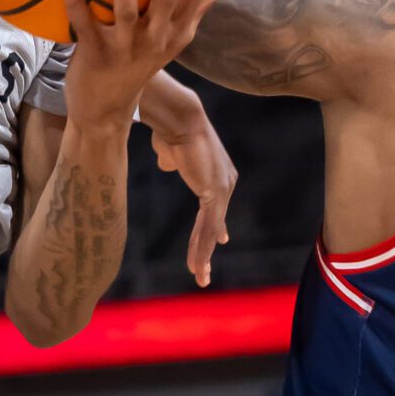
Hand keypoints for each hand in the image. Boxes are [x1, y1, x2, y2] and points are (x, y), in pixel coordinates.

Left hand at [62, 0, 222, 128]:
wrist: (105, 109)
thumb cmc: (137, 60)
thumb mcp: (171, 37)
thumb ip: (191, 6)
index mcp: (177, 32)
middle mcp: (157, 40)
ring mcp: (126, 50)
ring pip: (128, 11)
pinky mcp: (96, 56)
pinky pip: (85, 25)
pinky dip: (76, 2)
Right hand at [141, 71, 235, 287]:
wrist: (178, 118)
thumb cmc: (172, 129)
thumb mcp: (171, 150)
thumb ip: (172, 160)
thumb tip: (168, 165)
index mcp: (217, 174)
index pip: (215, 207)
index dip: (213, 226)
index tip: (219, 240)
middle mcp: (226, 183)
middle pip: (214, 223)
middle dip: (206, 248)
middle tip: (204, 272)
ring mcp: (223, 190)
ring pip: (210, 230)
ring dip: (202, 255)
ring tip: (199, 277)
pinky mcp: (214, 194)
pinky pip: (207, 228)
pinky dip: (201, 248)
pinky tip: (197, 264)